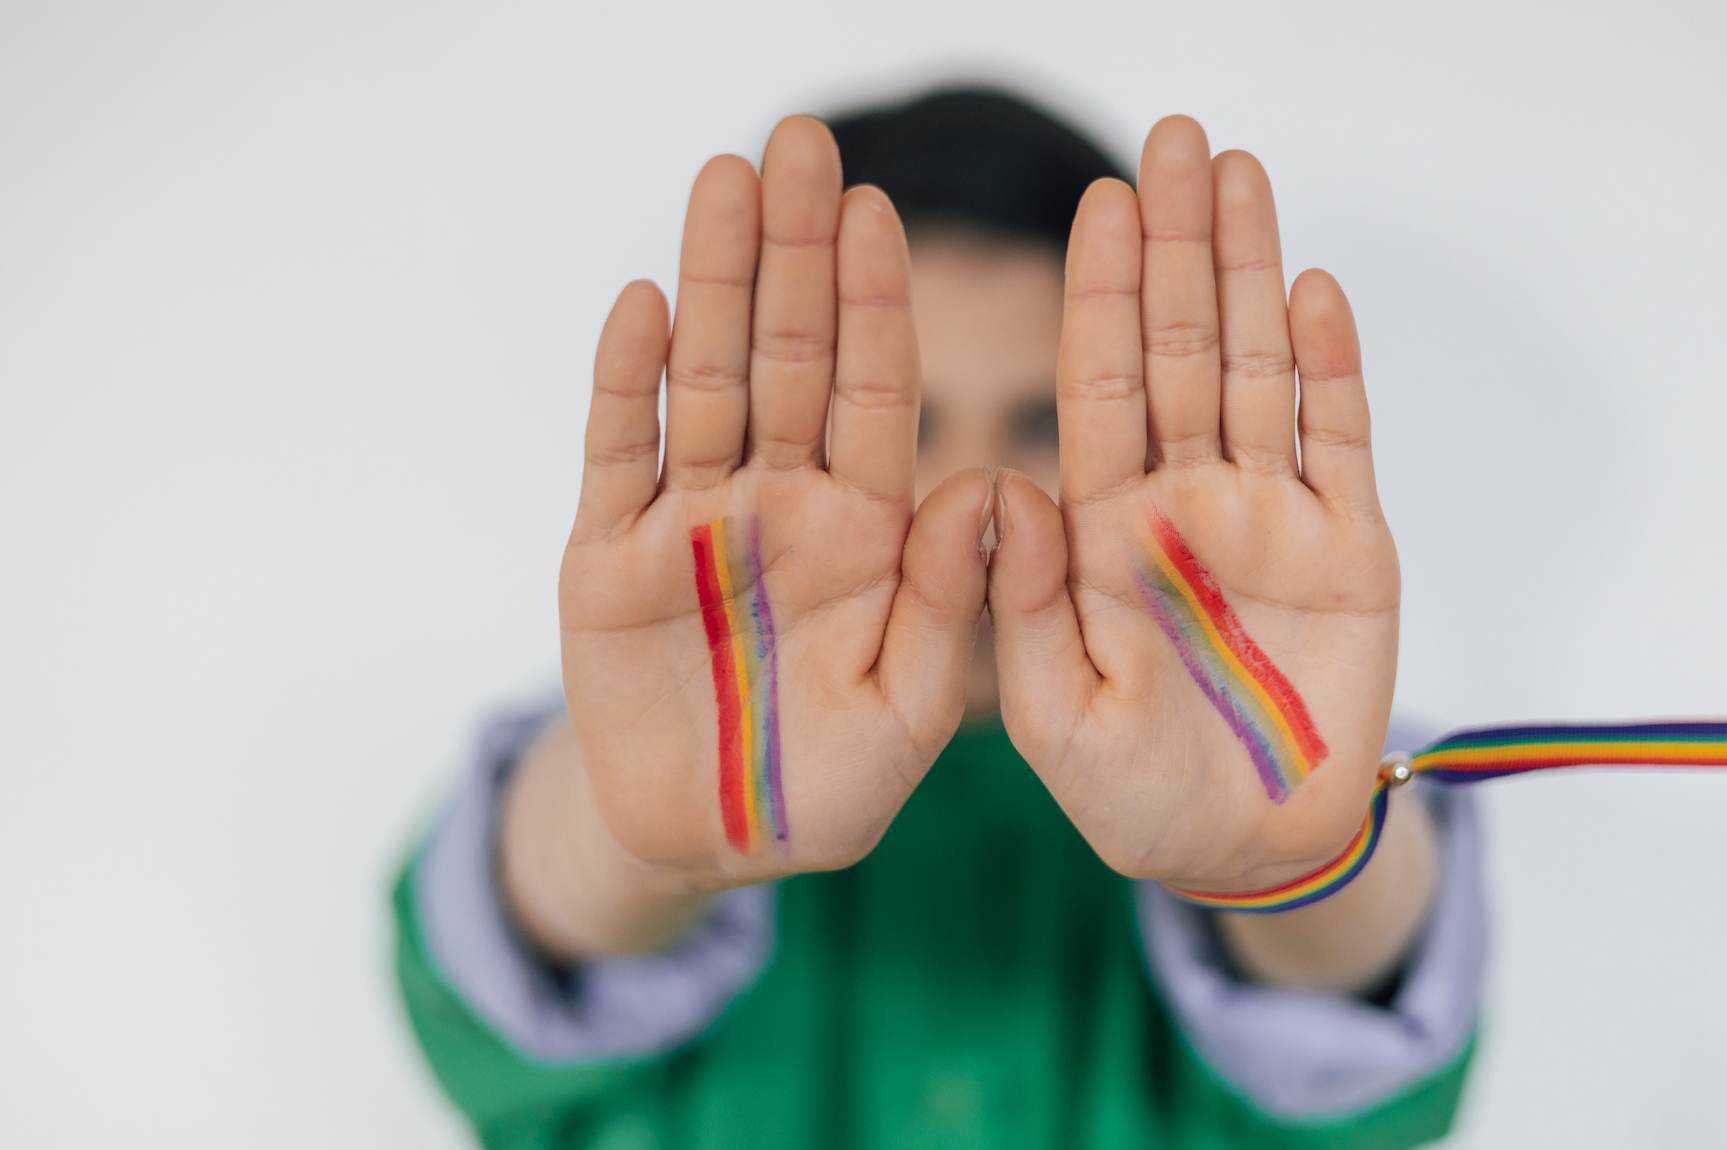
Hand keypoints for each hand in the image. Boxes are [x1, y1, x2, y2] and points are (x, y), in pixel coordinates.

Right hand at [555, 118, 989, 896]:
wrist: (707, 843)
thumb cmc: (827, 786)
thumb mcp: (905, 710)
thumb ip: (949, 602)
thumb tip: (998, 487)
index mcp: (866, 531)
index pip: (875, 394)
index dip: (875, 306)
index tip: (880, 213)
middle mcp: (782, 503)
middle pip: (788, 356)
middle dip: (793, 254)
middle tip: (799, 144)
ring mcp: (691, 522)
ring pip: (702, 380)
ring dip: (710, 282)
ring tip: (722, 180)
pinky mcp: (607, 558)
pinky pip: (616, 455)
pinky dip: (623, 384)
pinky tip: (641, 304)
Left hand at [988, 116, 1399, 893]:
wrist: (1248, 851)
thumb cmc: (1136, 796)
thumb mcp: (1056, 715)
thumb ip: (1018, 604)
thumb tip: (992, 487)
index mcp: (1103, 529)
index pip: (1100, 386)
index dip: (1104, 295)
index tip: (1101, 205)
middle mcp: (1183, 501)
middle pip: (1182, 349)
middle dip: (1180, 248)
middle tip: (1178, 140)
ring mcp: (1269, 517)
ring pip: (1261, 371)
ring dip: (1252, 274)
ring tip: (1242, 176)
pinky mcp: (1350, 549)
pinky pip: (1340, 441)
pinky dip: (1332, 368)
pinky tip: (1314, 290)